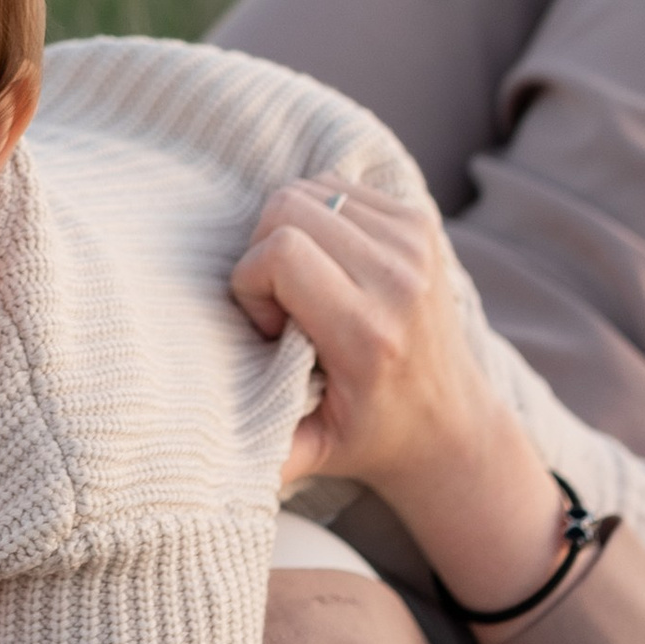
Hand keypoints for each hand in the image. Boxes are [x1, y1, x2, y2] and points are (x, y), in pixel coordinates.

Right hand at [230, 177, 568, 616]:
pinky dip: (320, 219)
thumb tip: (193, 455)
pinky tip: (330, 266)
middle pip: (289, 207)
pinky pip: (339, 187)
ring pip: (311, 191)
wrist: (451, 423)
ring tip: (307, 285)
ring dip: (290, 231)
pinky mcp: (421, 222)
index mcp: (369, 332)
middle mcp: (399, 278)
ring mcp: (415, 243)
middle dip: (262, 250)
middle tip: (282, 302)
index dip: (251, 281)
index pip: (281, 253)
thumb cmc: (371, 437)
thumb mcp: (312, 454)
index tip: (269, 327)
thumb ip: (262, 451)